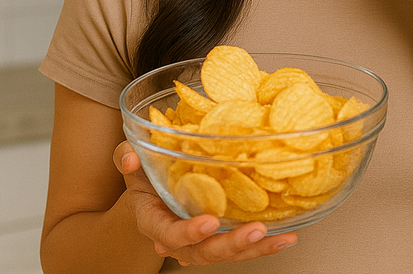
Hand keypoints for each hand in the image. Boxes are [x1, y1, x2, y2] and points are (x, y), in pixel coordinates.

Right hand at [113, 141, 296, 265]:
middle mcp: (178, 239)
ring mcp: (200, 243)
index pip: (168, 234)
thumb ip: (125, 157)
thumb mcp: (130, 161)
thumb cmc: (143, 174)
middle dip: (230, 244)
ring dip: (255, 248)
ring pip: (227, 254)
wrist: (151, 192)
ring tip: (281, 238)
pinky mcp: (220, 238)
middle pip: (203, 252)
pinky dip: (265, 245)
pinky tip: (286, 237)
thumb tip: (131, 157)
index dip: (187, 232)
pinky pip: (242, 248)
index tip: (208, 221)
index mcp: (153, 221)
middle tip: (255, 229)